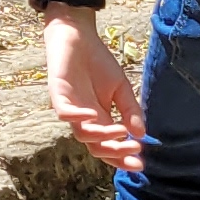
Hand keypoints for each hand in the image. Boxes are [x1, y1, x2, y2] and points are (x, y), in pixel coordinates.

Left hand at [46, 10, 142, 172]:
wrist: (78, 36)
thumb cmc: (97, 63)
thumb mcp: (121, 88)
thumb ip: (130, 110)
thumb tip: (141, 134)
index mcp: (99, 120)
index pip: (110, 146)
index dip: (123, 157)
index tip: (141, 164)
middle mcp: (84, 120)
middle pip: (96, 147)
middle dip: (116, 152)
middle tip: (135, 151)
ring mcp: (70, 108)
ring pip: (82, 135)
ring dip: (103, 135)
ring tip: (122, 130)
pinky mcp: (58, 94)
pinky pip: (64, 113)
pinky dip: (78, 117)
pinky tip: (94, 115)